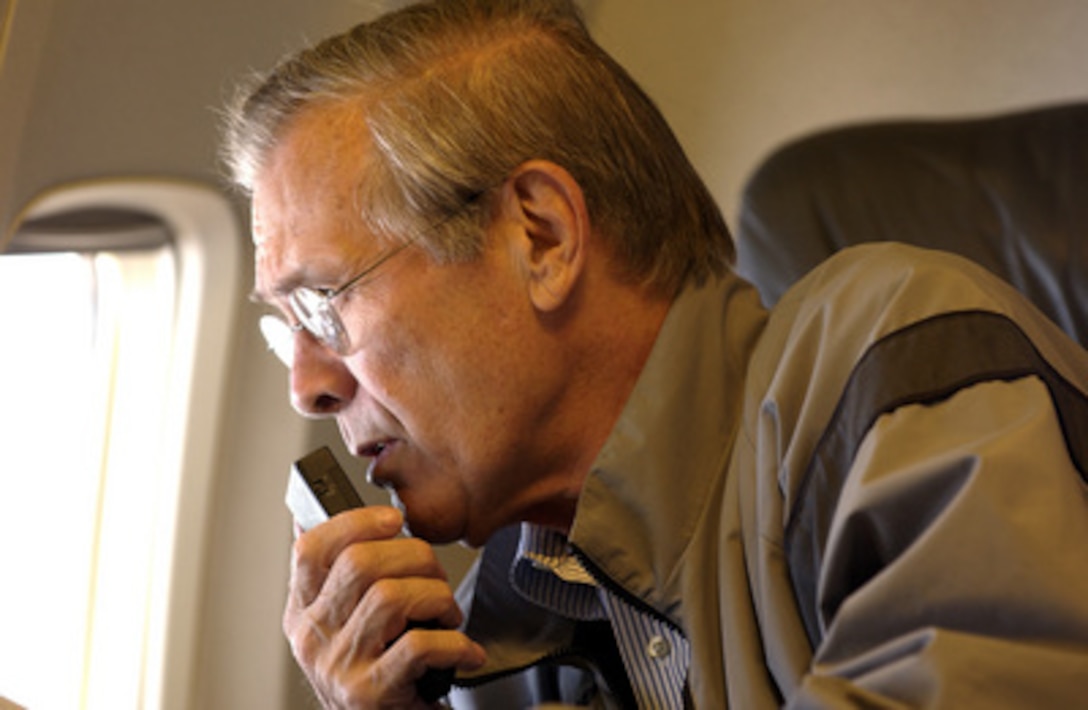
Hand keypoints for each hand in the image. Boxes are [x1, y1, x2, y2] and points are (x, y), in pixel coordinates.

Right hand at [284, 506, 486, 707]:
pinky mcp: (369, 694)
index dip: (355, 522)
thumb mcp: (342, 627)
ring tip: (448, 614)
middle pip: (359, 563)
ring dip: (437, 597)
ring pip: (392, 596)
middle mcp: (312, 638)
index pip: (310, 549)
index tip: (392, 519)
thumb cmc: (375, 678)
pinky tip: (464, 650)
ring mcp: (338, 667)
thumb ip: (338, 580)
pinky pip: (419, 645)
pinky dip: (455, 643)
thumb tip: (338, 518)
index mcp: (302, 613)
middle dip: (415, 556)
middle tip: (435, 575)